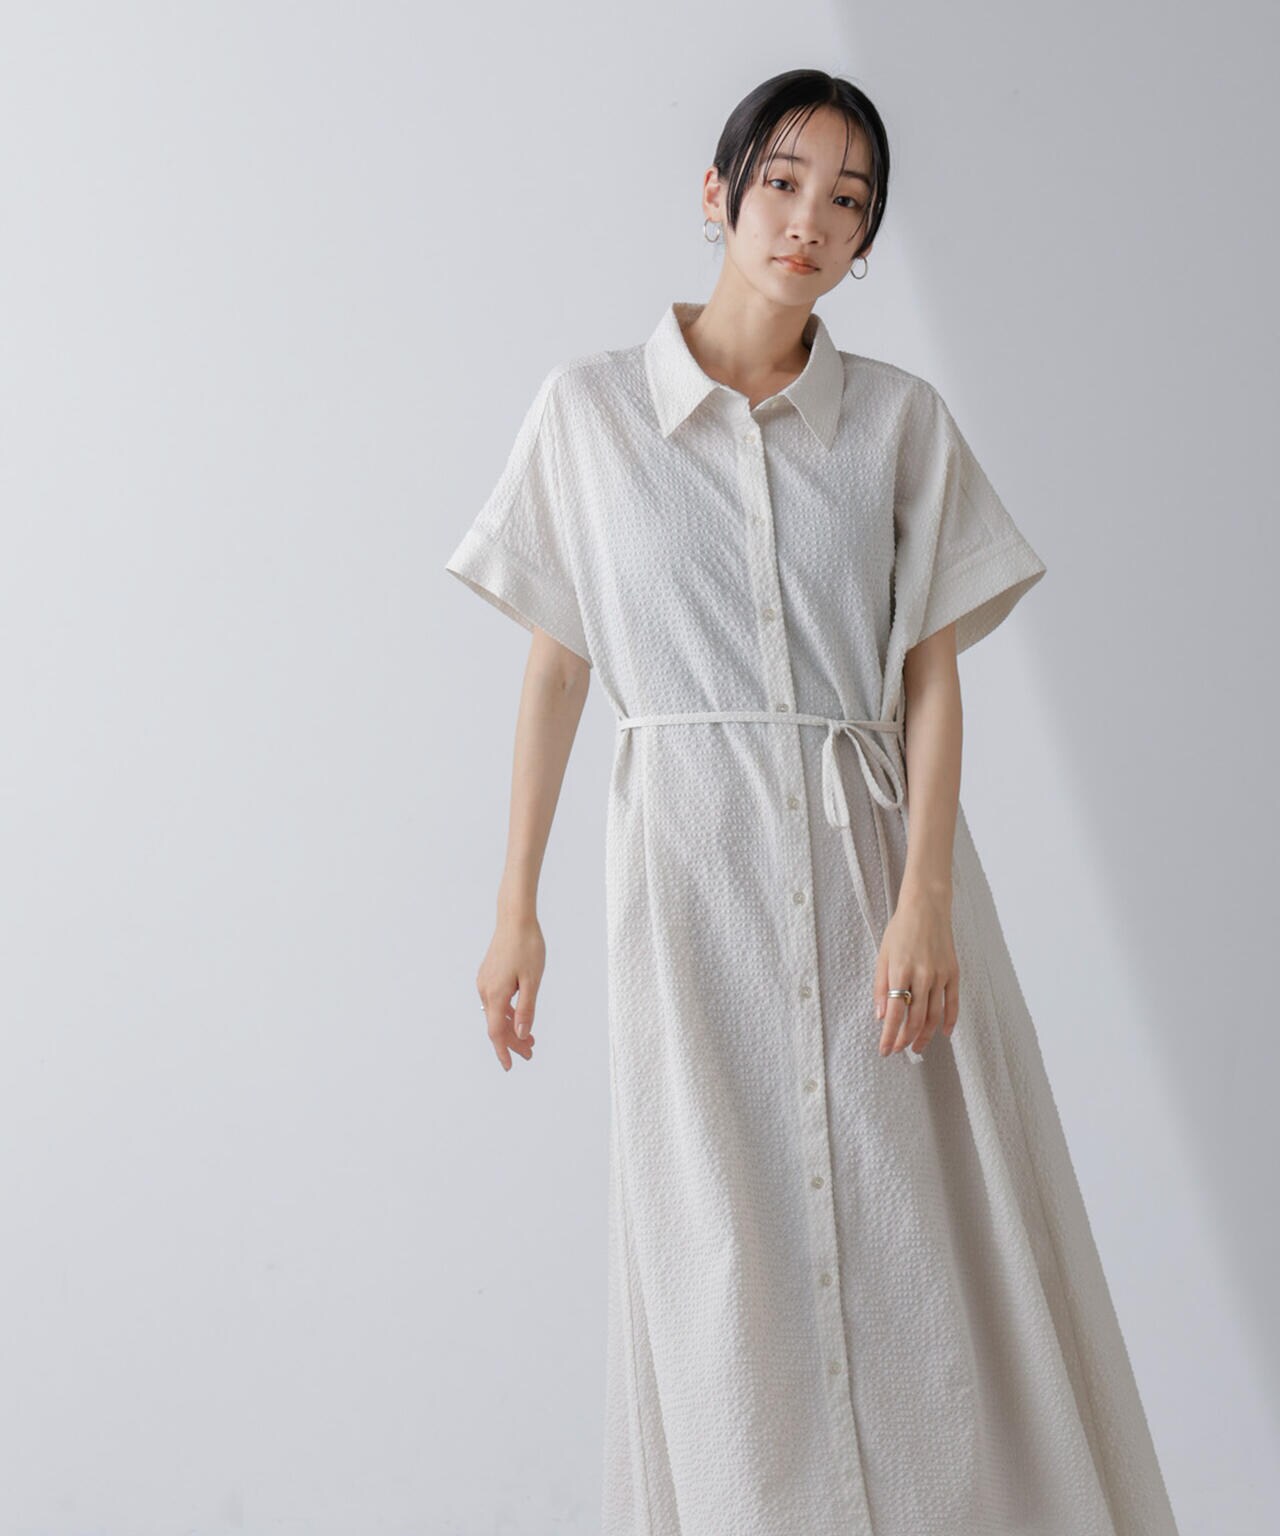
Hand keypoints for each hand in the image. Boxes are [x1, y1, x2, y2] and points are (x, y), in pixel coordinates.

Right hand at [477, 914, 545, 1070]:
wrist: (515, 918)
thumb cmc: (527, 946)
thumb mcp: (532, 981)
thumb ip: (526, 1009)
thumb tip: (521, 1034)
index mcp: (495, 994)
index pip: (496, 1032)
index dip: (503, 1051)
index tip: (510, 1066)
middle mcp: (485, 990)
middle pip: (496, 1025)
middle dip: (512, 1042)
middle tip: (531, 1052)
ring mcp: (484, 982)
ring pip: (495, 1013)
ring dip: (511, 1027)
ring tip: (530, 1038)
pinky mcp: (488, 974)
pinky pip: (495, 1001)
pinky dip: (506, 1013)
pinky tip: (519, 1015)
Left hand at [874, 885, 958, 1057]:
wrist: (927, 907)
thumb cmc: (901, 930)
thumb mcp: (883, 955)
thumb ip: (881, 986)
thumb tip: (881, 1016)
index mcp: (900, 970)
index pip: (895, 1012)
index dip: (889, 1035)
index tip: (885, 1050)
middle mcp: (922, 975)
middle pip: (916, 1018)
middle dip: (906, 1039)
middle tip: (899, 1051)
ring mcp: (940, 975)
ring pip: (934, 1015)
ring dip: (925, 1036)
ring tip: (917, 1048)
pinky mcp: (953, 973)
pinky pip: (953, 1003)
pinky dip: (950, 1021)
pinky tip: (944, 1034)